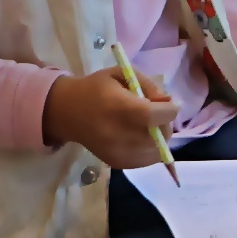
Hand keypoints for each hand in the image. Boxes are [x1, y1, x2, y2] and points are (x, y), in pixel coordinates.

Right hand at [43, 67, 177, 168]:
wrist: (66, 112)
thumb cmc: (96, 88)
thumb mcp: (121, 74)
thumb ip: (149, 85)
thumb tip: (168, 102)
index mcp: (119, 108)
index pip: (155, 116)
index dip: (169, 110)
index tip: (169, 104)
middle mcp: (118, 134)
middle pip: (160, 135)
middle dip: (165, 123)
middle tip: (157, 114)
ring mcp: (118, 152)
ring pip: (157, 150)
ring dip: (159, 137)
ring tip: (148, 126)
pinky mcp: (117, 163)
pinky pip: (146, 160)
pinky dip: (150, 150)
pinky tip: (141, 138)